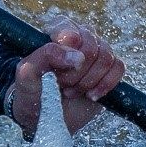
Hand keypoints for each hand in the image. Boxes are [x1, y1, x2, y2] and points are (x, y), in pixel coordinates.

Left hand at [8, 22, 125, 136]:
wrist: (44, 119)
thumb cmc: (31, 93)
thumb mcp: (26, 75)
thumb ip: (45, 57)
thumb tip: (77, 56)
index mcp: (54, 32)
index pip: (68, 27)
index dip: (67, 46)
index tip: (58, 67)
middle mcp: (78, 38)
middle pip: (90, 43)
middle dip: (75, 71)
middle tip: (61, 83)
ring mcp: (95, 54)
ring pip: (106, 55)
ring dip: (88, 79)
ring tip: (71, 90)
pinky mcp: (108, 71)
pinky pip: (118, 67)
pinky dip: (105, 84)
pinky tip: (90, 95)